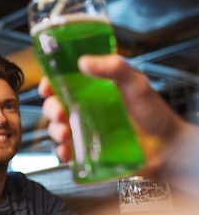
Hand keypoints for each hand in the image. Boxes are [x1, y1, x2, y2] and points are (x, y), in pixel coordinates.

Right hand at [39, 54, 193, 179]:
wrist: (167, 148)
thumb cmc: (154, 114)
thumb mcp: (136, 83)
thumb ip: (114, 68)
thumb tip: (84, 62)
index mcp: (93, 90)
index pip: (63, 82)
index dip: (50, 83)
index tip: (47, 87)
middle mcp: (85, 109)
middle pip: (55, 106)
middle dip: (50, 109)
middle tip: (59, 112)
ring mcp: (85, 130)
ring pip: (57, 129)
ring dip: (54, 131)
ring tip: (65, 134)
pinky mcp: (87, 151)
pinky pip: (66, 152)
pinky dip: (61, 152)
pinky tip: (67, 151)